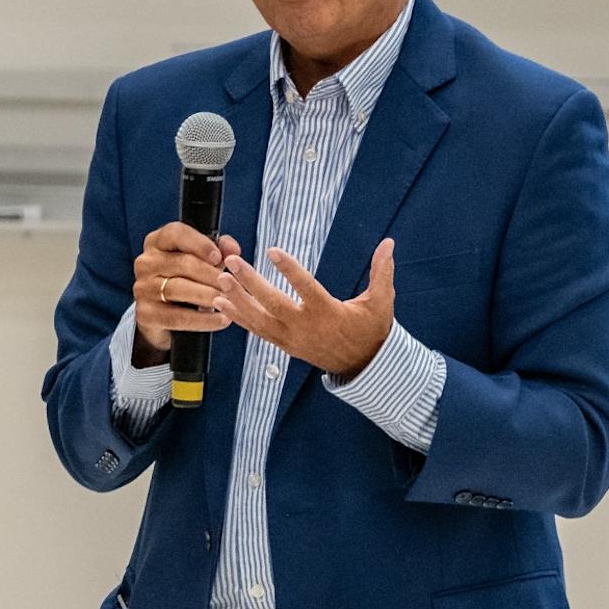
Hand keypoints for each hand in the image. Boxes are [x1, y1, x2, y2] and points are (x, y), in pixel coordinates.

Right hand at [132, 223, 243, 364]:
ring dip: (206, 295)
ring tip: (227, 300)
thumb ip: (219, 250)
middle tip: (230, 284)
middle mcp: (146, 262)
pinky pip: (176, 317)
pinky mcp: (146, 314)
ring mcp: (143, 288)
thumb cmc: (186, 279)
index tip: (218, 257)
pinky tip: (219, 319)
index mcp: (158, 242)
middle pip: (181, 263)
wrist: (164, 315)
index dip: (199, 244)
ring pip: (177, 289)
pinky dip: (201, 319)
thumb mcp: (202, 260)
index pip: (176, 233)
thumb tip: (232, 249)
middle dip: (209, 274)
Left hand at [221, 240, 394, 378]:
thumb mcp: (381, 302)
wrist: (363, 366)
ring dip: (238, 300)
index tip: (273, 251)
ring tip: (220, 281)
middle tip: (232, 264)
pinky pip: (257, 331)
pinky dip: (239, 318)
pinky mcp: (285, 345)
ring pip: (260, 320)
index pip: (306, 289)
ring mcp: (292, 339)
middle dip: (251, 284)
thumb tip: (389, 243)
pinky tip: (222, 303)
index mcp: (328, 313)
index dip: (290, 270)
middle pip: (273, 304)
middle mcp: (306, 327)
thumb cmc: (371, 330)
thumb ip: (382, 272)